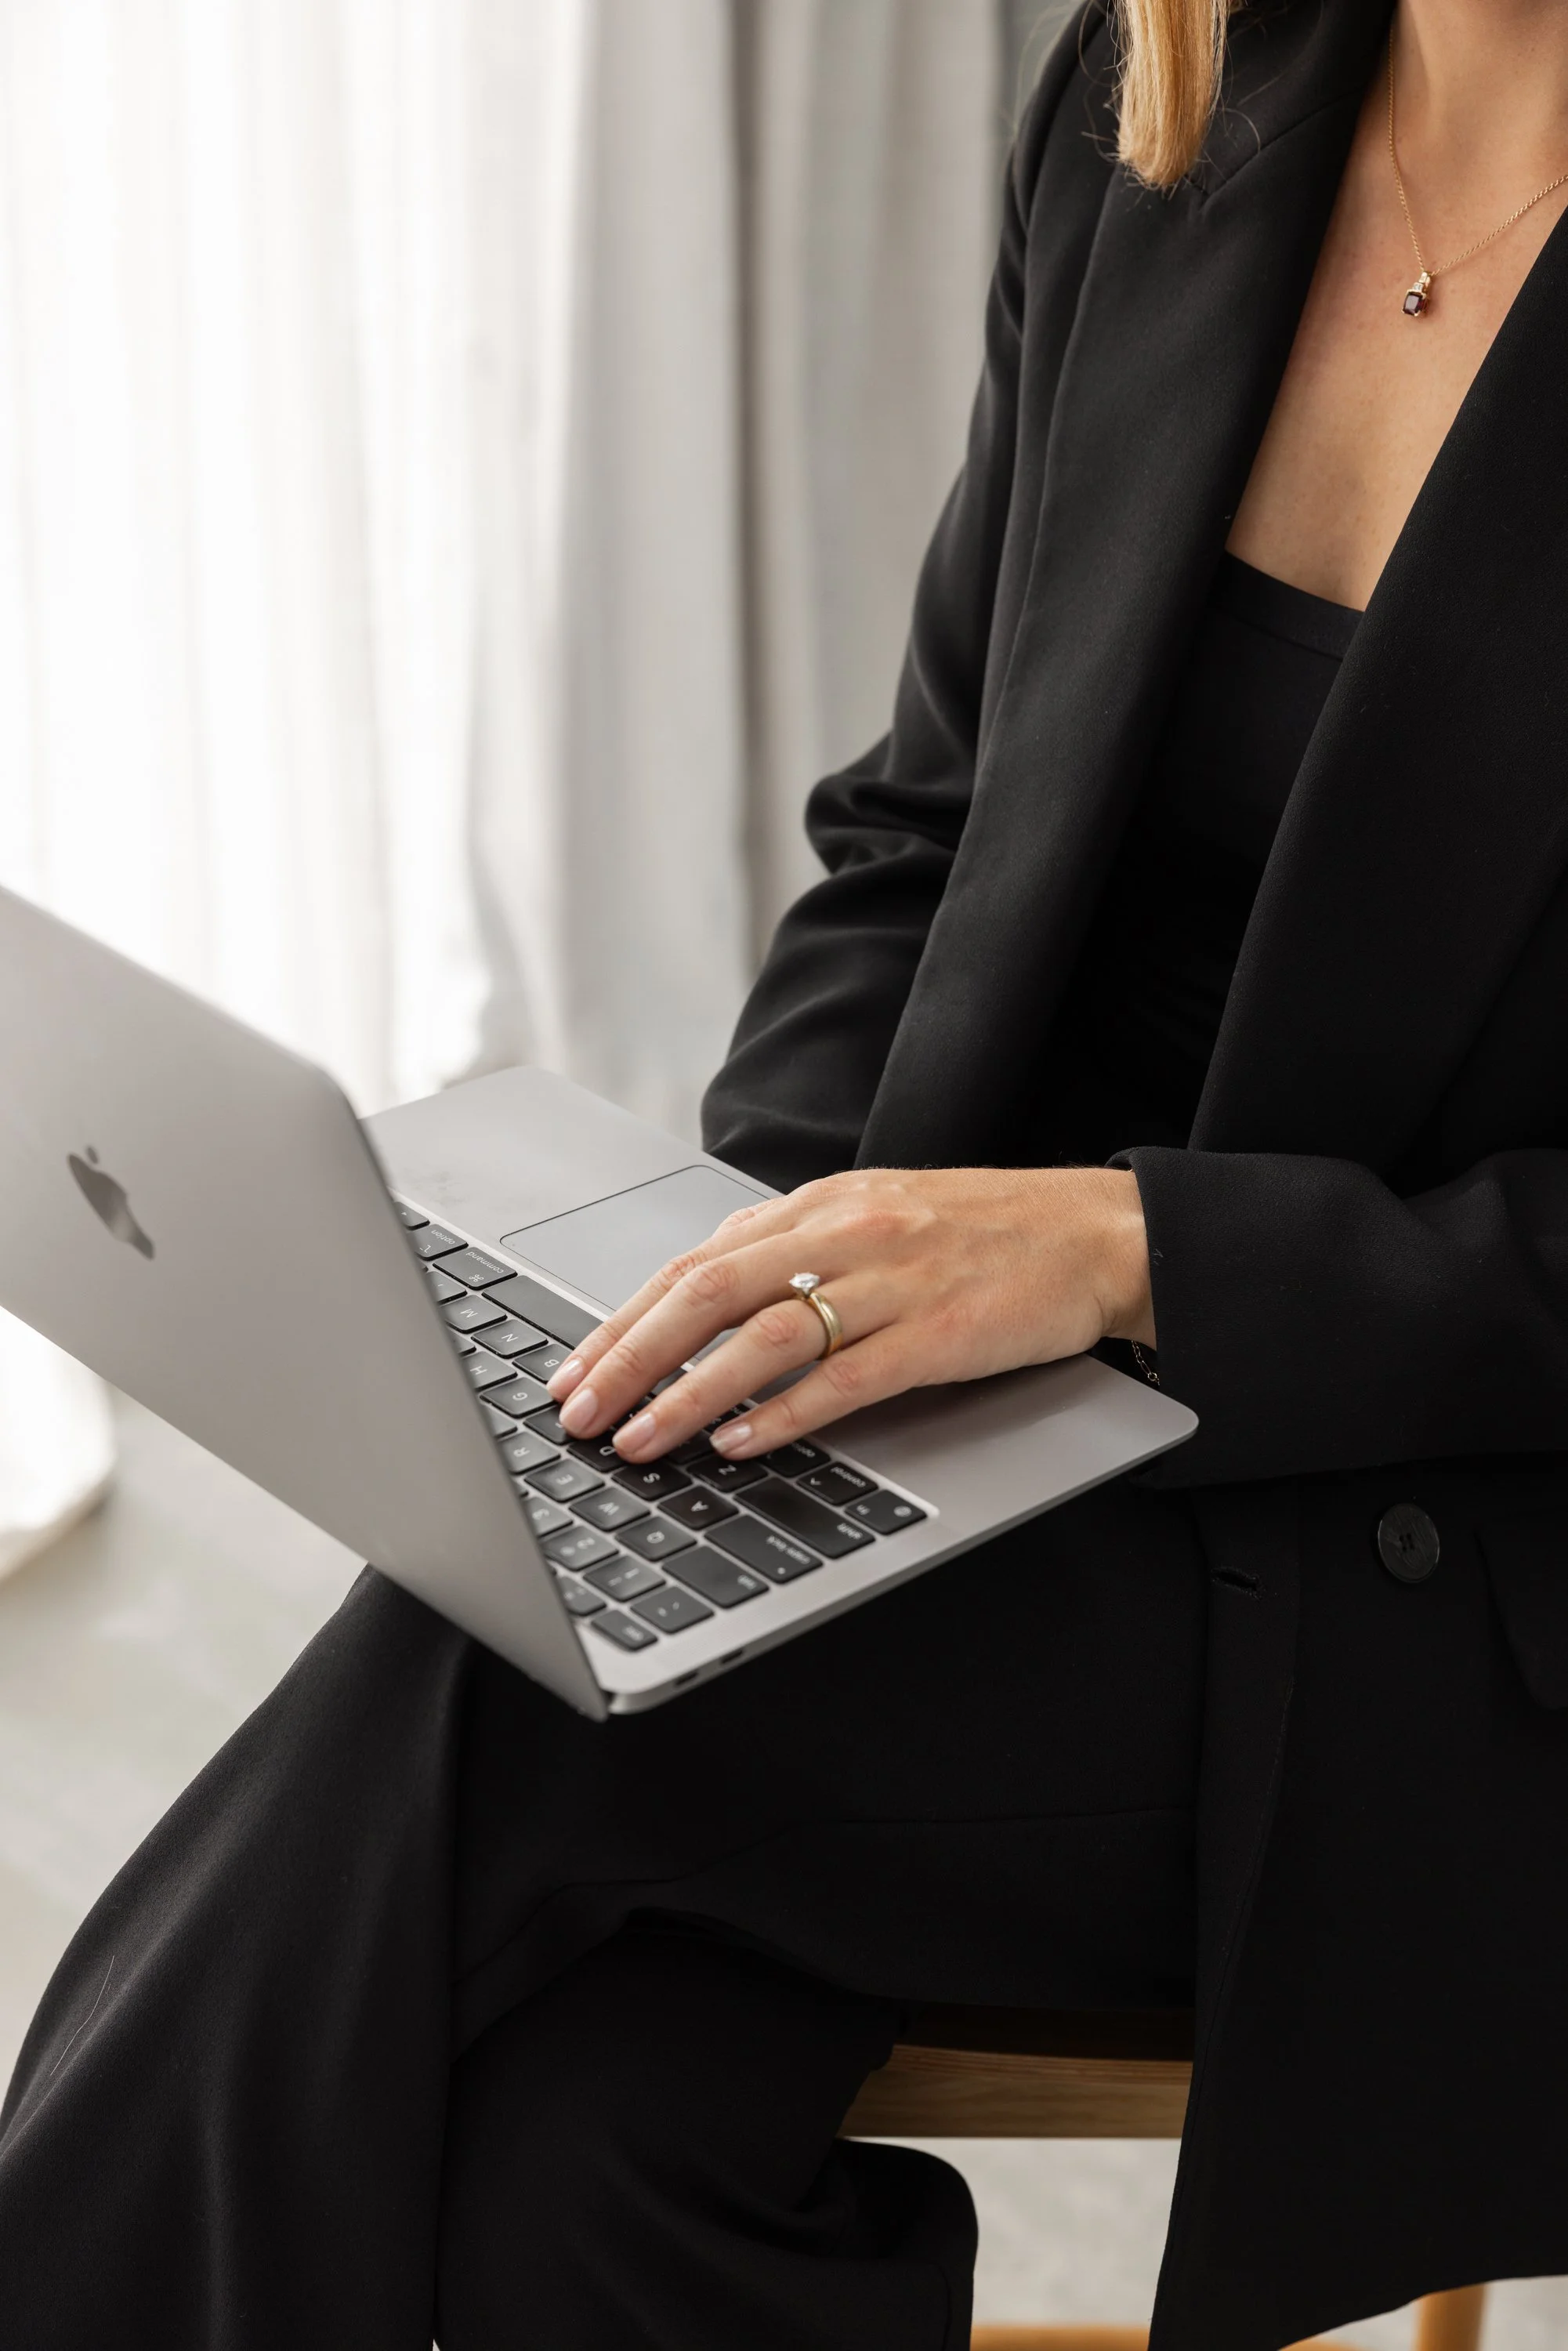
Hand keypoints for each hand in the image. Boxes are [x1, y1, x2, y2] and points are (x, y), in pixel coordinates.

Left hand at [546, 1164, 1153, 1464]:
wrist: (1096, 1231)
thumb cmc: (984, 1232)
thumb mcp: (873, 1216)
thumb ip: (792, 1247)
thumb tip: (701, 1295)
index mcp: (820, 1204)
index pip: (693, 1262)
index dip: (621, 1321)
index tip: (573, 1371)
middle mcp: (846, 1232)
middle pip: (708, 1292)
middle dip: (629, 1359)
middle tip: (579, 1413)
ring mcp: (894, 1281)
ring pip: (764, 1336)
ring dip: (689, 1393)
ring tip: (640, 1440)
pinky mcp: (940, 1331)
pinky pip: (847, 1376)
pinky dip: (785, 1413)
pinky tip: (741, 1444)